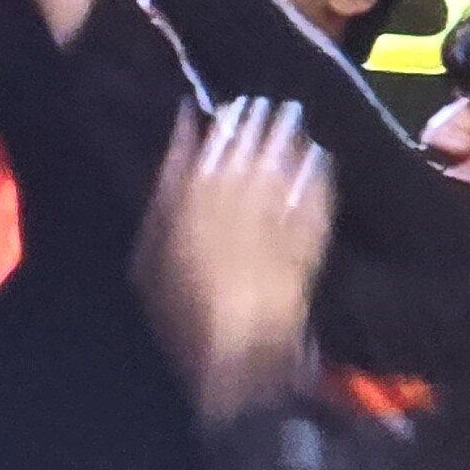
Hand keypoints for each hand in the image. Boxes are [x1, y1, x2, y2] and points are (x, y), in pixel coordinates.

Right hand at [135, 96, 333, 423]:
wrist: (237, 366)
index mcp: (187, 213)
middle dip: (261, 128)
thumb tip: (180, 130)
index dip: (222, 130)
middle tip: (268, 103)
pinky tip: (320, 158)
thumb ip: (164, 189)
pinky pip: (314, 205)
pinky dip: (317, 180)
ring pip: (283, 175)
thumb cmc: (182, 319)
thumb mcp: (149, 257)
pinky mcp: (306, 250)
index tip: (230, 107)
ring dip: (290, 144)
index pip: (206, 157)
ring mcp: (274, 230)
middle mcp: (233, 212)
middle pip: (250, 159)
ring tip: (293, 117)